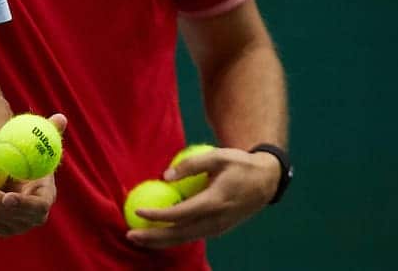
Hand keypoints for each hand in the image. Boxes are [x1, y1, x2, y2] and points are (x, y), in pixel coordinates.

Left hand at [0, 113, 66, 236]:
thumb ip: (49, 131)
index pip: (36, 207)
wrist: (12, 175)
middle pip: (7, 213)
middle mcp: (31, 218)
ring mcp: (14, 227)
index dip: (23, 204)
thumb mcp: (37, 142)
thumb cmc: (28, 156)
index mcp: (45, 199)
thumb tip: (60, 117)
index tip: (7, 197)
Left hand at [126, 146, 277, 247]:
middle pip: (179, 235)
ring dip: (160, 241)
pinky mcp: (219, 229)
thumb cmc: (240, 164)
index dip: (158, 215)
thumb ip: (191, 164)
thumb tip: (165, 176)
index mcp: (215, 202)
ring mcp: (218, 228)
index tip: (138, 212)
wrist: (267, 181)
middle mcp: (216, 220)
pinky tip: (158, 233)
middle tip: (130, 235)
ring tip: (138, 239)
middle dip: (153, 238)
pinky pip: (192, 236)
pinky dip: (174, 237)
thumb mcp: (217, 156)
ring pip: (185, 239)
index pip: (180, 214)